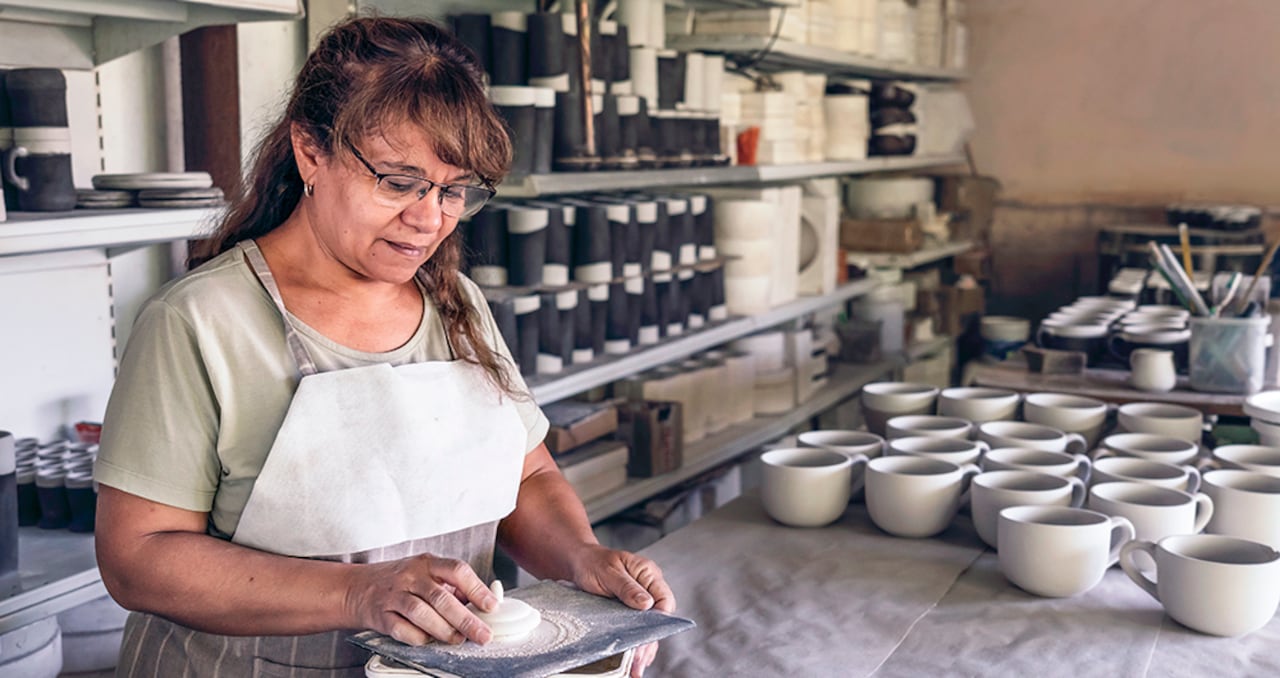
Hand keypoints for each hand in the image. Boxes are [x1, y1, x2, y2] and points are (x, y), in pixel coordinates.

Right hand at [343, 554, 499, 645]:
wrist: (357, 588)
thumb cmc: (400, 581)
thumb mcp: (426, 573)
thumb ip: (452, 586)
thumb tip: (483, 605)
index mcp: (427, 562)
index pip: (457, 570)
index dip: (477, 589)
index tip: (491, 606)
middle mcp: (410, 576)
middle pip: (441, 597)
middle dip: (466, 619)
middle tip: (482, 634)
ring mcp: (394, 595)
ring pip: (422, 613)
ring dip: (444, 630)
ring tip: (458, 640)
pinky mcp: (381, 615)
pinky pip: (402, 629)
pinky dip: (418, 637)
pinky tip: (429, 640)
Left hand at [568, 545, 675, 676]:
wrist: (579, 562)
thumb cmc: (593, 562)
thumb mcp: (608, 572)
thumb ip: (627, 587)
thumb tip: (647, 604)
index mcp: (648, 573)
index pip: (664, 600)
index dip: (660, 620)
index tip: (648, 636)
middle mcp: (648, 587)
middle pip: (657, 619)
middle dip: (649, 641)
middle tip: (638, 659)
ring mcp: (640, 600)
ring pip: (648, 627)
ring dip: (643, 647)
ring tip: (636, 667)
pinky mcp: (630, 611)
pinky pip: (637, 629)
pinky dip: (636, 644)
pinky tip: (633, 659)